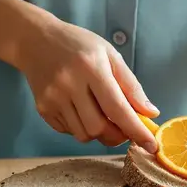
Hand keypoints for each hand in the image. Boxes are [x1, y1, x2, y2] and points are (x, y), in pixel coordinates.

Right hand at [13, 19, 157, 149]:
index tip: (151, 145)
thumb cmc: (78, 45)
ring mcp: (53, 98)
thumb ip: (131, 86)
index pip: (117, 108)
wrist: (36, 40)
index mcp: (90, 68)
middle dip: (118, 136)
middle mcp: (69, 84)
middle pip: (99, 128)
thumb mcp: (110, 55)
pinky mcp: (43, 109)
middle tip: (125, 128)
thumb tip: (150, 114)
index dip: (136, 130)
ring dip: (100, 133)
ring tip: (102, 115)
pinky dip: (82, 128)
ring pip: (84, 135)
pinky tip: (82, 110)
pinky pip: (69, 132)